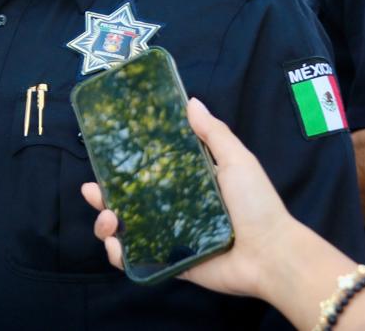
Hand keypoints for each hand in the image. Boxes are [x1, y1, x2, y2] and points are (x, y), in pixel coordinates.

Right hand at [82, 97, 300, 299]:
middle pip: (128, 200)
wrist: (271, 254)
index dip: (122, 166)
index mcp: (186, 183)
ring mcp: (170, 236)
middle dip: (103, 196)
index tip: (103, 157)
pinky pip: (137, 259)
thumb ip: (213, 134)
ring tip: (108, 220)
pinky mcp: (170, 262)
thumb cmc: (257, 204)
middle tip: (92, 190)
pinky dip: (119, 254)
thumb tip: (191, 101)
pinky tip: (116, 244)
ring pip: (126, 230)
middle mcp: (173, 209)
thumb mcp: (237, 160)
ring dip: (106, 224)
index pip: (146, 172)